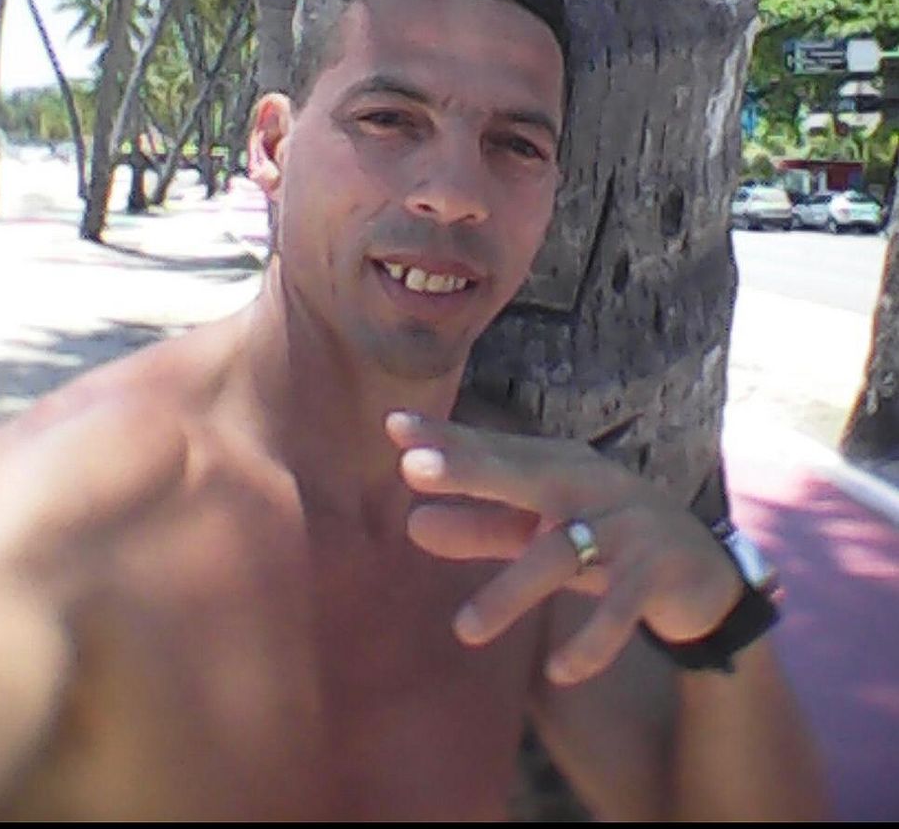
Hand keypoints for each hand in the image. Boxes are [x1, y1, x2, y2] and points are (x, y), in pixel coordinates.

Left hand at [385, 411, 741, 684]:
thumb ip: (482, 527)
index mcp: (561, 467)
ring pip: (562, 552)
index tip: (393, 427)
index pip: (496, 449)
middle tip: (412, 469)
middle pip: (527, 475)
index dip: (447, 439)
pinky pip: (620, 607)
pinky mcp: (658, 571)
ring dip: (512, 591)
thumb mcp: (541, 532)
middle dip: (472, 471)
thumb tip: (412, 525)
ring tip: (464, 630)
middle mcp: (593, 485)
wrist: (704, 569)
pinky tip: (558, 670)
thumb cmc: (604, 540)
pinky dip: (591, 641)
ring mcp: (628, 525)